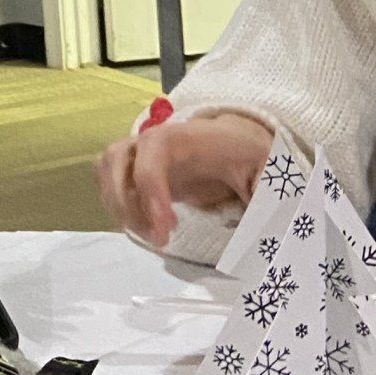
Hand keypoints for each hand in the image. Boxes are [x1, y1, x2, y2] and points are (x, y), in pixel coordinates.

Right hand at [96, 109, 273, 249]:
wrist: (234, 141)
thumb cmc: (248, 156)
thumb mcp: (268, 168)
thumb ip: (269, 192)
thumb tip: (269, 227)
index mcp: (185, 136)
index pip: (152, 150)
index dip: (151, 189)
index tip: (167, 230)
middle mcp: (153, 138)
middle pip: (115, 158)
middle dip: (128, 203)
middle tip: (159, 238)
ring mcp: (139, 151)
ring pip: (106, 169)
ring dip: (118, 206)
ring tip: (152, 234)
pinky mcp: (133, 167)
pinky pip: (107, 181)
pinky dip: (116, 206)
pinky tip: (145, 226)